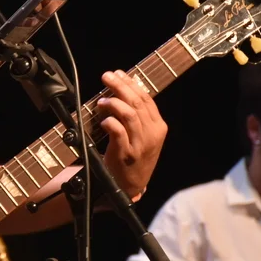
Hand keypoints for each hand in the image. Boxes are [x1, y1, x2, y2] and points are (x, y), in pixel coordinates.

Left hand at [96, 69, 167, 200]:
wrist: (130, 187)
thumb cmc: (135, 158)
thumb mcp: (144, 136)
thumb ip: (138, 116)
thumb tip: (125, 89)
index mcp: (159, 127)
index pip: (146, 98)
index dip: (131, 83)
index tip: (118, 73)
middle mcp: (152, 134)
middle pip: (137, 103)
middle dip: (121, 86)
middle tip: (107, 77)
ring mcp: (140, 145)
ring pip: (129, 114)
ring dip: (113, 103)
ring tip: (102, 101)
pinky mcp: (126, 154)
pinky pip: (118, 132)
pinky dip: (110, 122)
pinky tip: (103, 119)